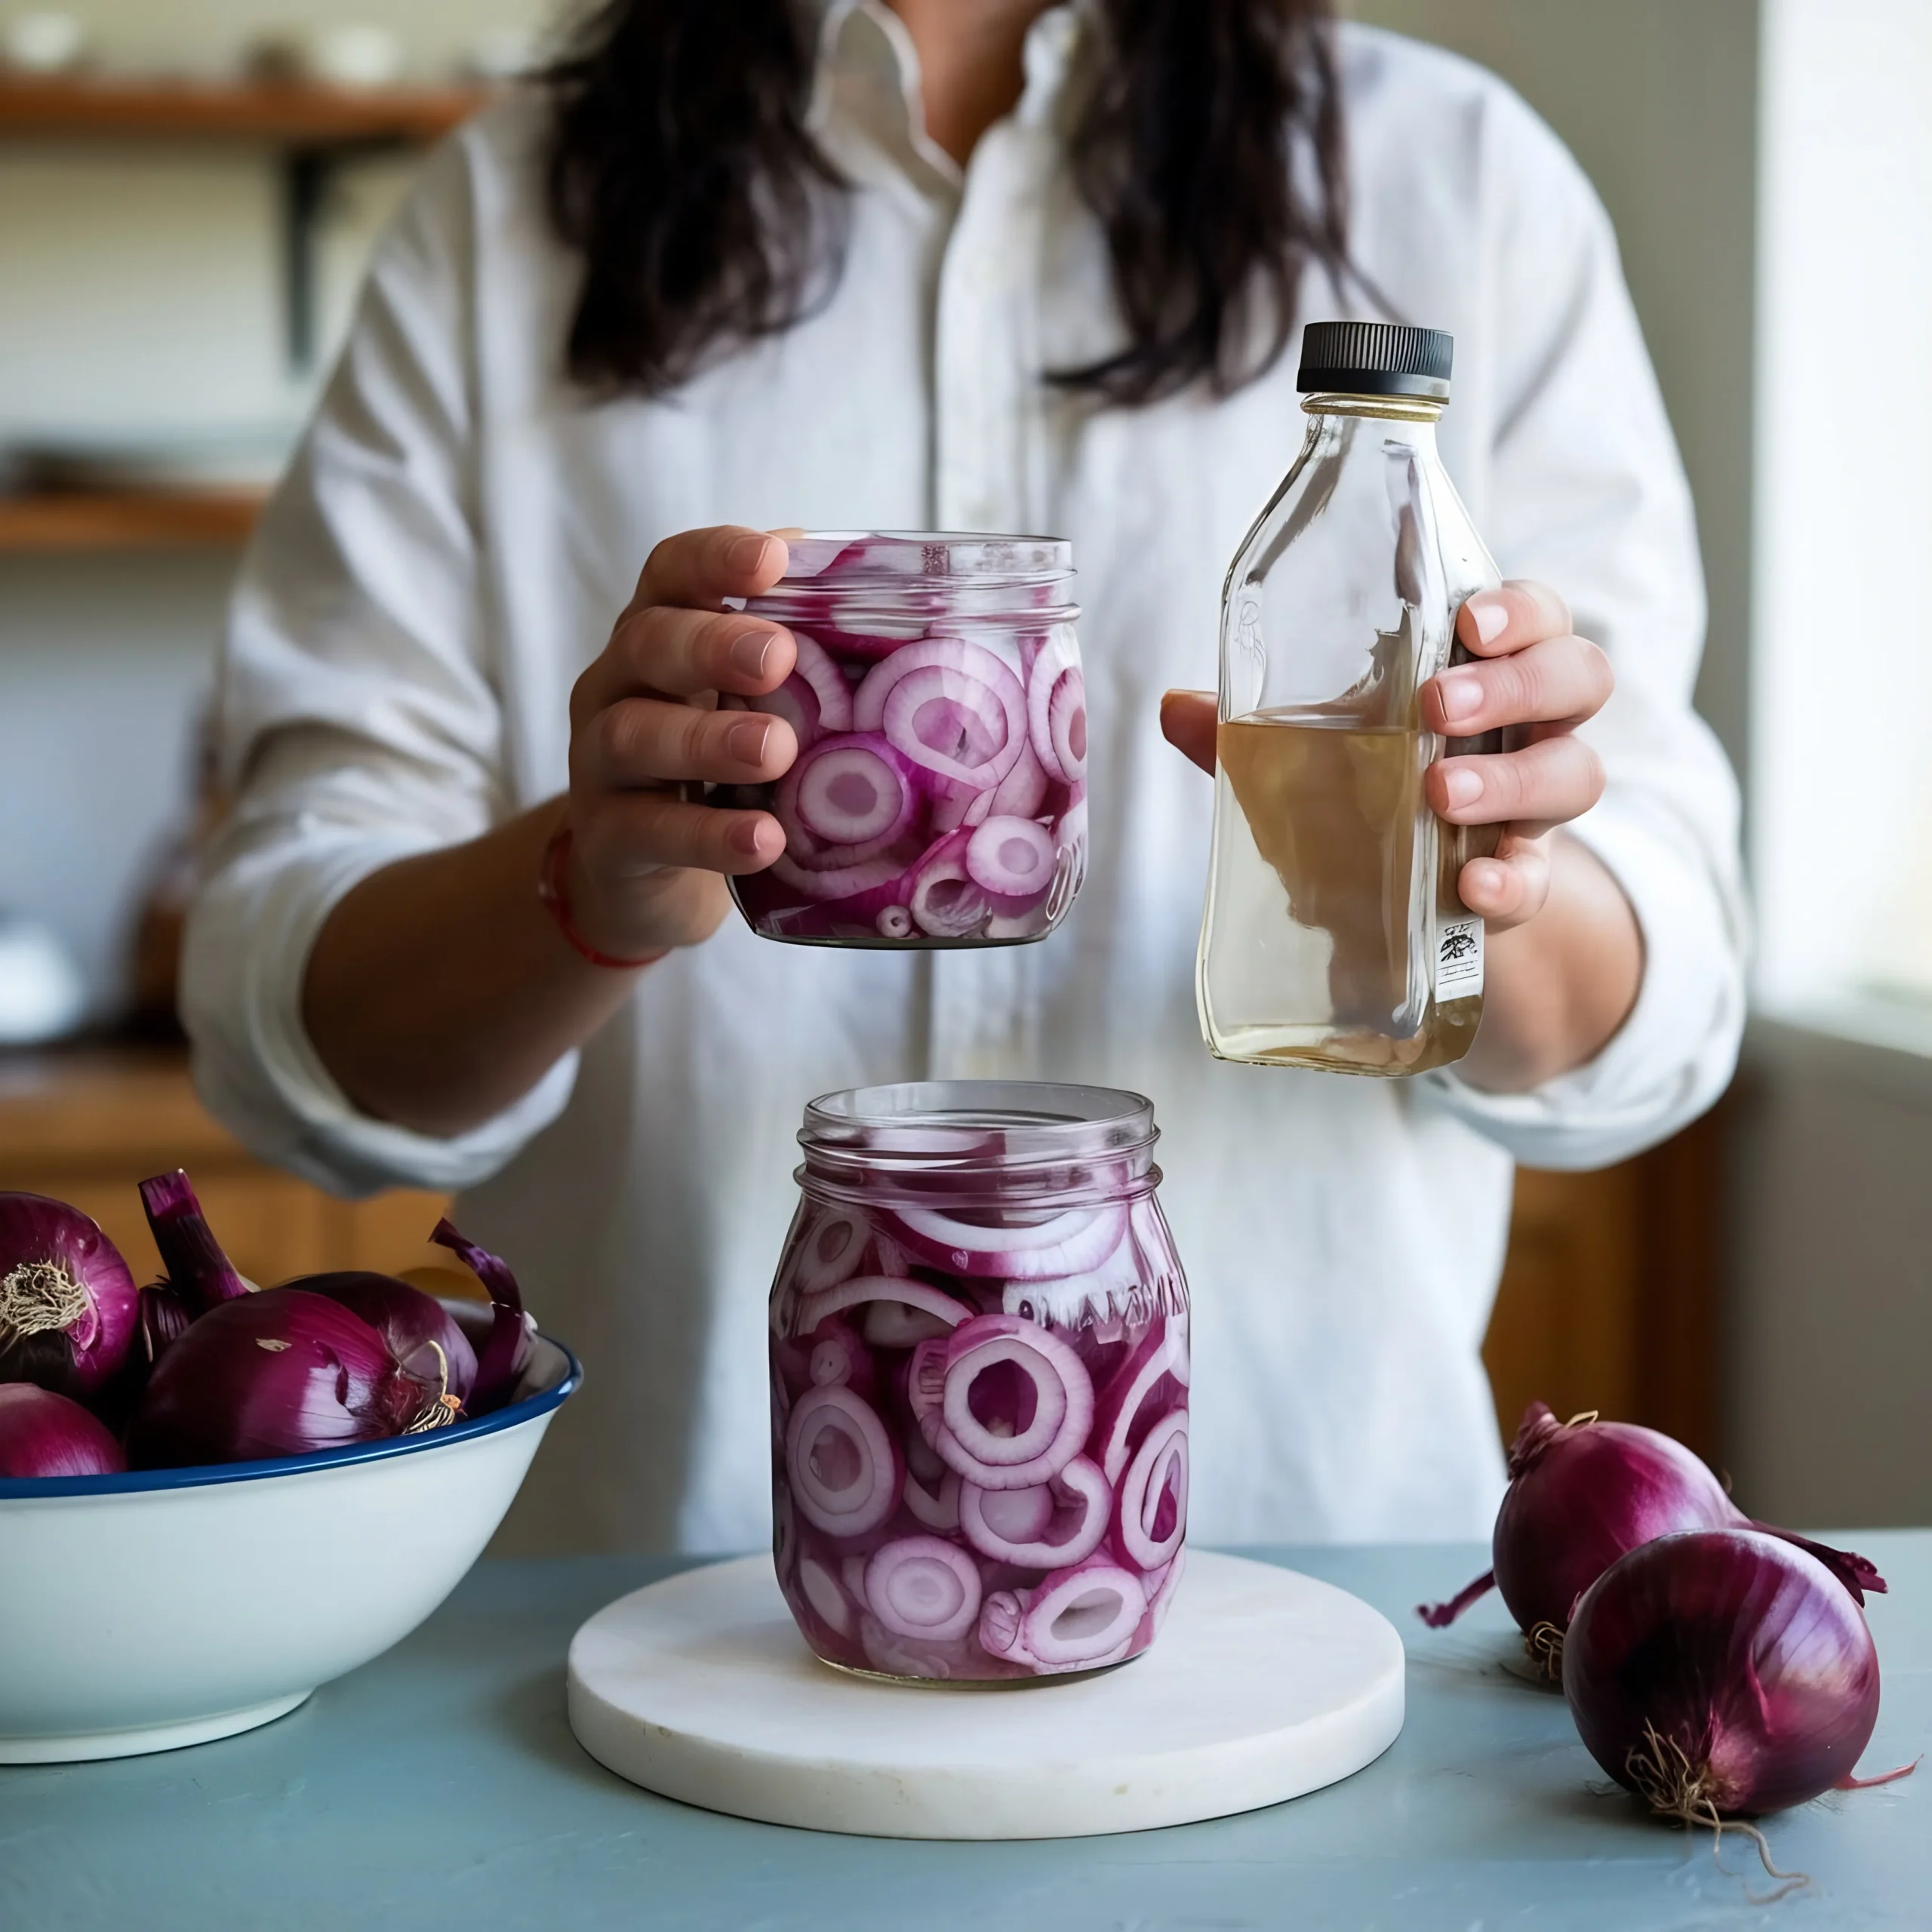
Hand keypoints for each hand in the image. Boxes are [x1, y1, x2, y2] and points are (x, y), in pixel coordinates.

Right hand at [565, 525, 798, 957]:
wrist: (650, 886)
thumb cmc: (725, 776)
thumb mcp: (765, 710)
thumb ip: (814, 666)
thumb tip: (905, 622)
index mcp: (666, 634)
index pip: (673, 573)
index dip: (715, 558)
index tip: (771, 560)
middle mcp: (621, 686)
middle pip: (648, 642)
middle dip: (713, 645)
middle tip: (778, 658)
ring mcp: (602, 763)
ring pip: (633, 734)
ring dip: (707, 739)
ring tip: (775, 751)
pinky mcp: (606, 839)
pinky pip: (646, 830)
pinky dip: (706, 835)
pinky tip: (762, 840)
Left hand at [1159, 579, 1611, 931]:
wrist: (1394, 904)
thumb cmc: (1360, 793)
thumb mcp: (1306, 757)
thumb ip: (1249, 734)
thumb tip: (1175, 707)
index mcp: (1484, 670)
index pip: (1532, 615)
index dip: (1517, 609)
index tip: (1468, 618)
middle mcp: (1530, 727)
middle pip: (1577, 678)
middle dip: (1515, 684)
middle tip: (1438, 705)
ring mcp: (1535, 809)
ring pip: (1576, 772)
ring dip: (1512, 779)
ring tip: (1441, 792)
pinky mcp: (1525, 882)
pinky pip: (1540, 881)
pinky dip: (1511, 882)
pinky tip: (1473, 885)